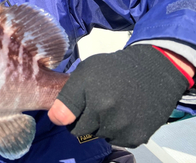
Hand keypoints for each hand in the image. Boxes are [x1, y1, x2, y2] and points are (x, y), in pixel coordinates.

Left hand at [48, 45, 190, 147]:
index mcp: (94, 100)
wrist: (153, 72)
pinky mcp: (137, 137)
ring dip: (101, 125)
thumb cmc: (114, 69)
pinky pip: (117, 140)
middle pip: (84, 131)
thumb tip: (56, 119)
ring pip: (100, 136)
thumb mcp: (85, 72)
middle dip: (85, 120)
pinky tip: (124, 113)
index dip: (68, 116)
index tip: (72, 109)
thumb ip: (67, 97)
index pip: (68, 123)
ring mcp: (124, 129)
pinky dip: (117, 130)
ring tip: (112, 105)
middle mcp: (109, 117)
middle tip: (96, 103)